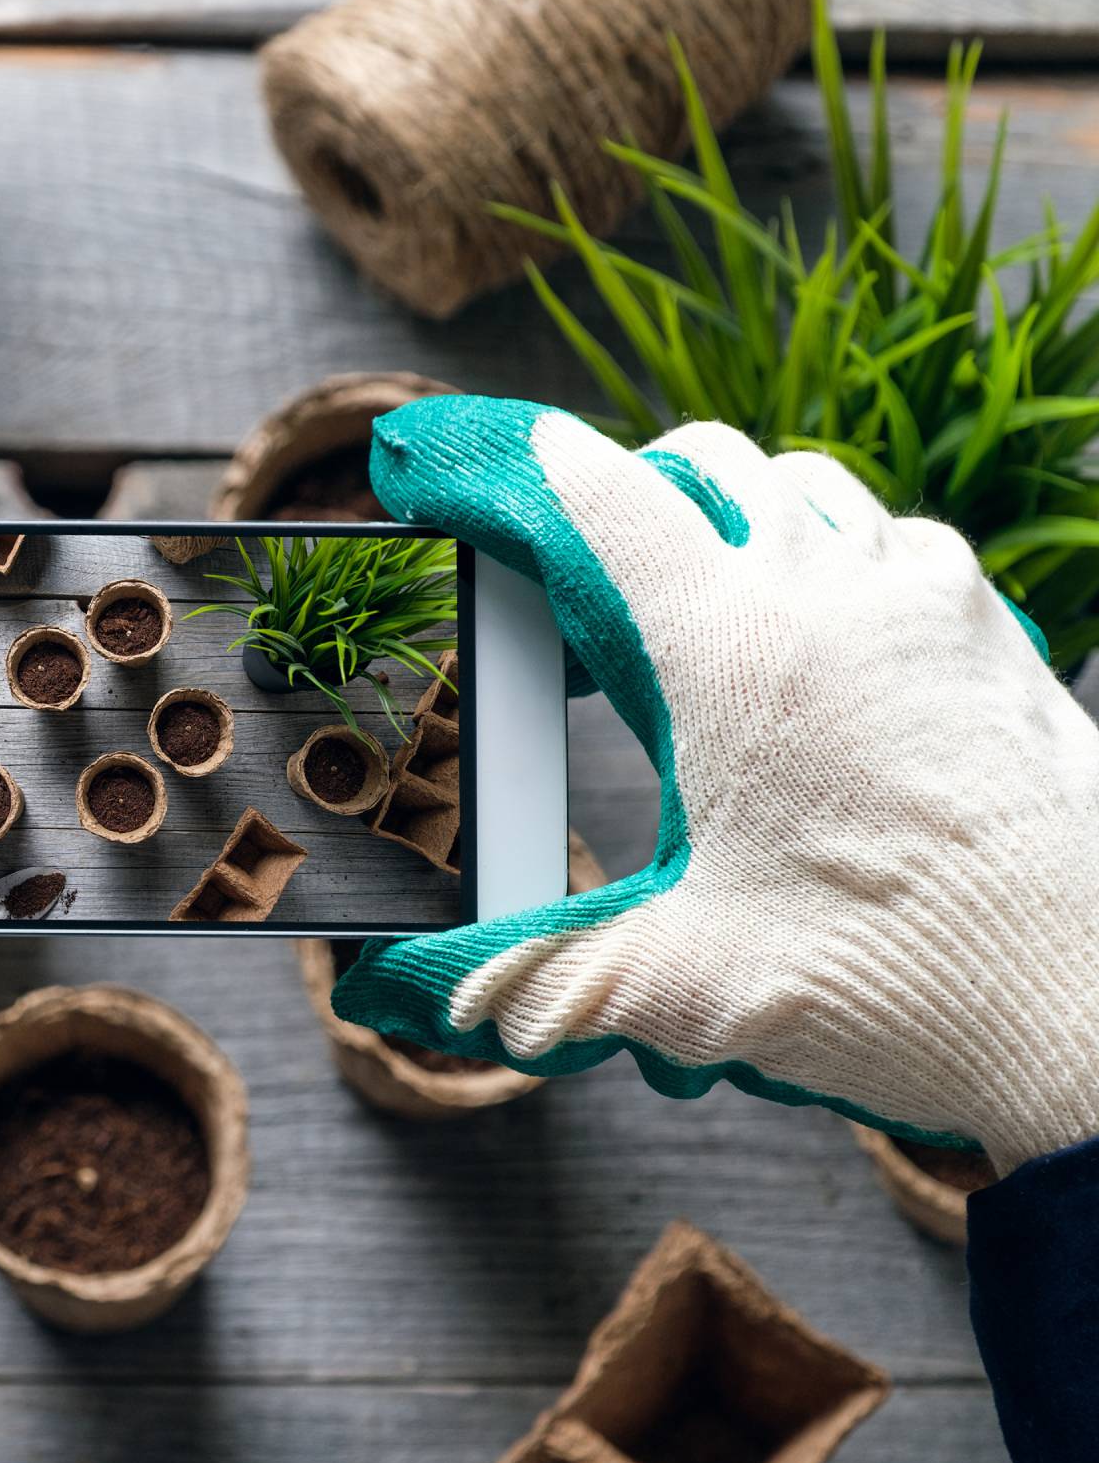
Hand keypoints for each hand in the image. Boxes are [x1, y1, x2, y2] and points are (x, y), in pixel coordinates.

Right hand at [334, 396, 1098, 1174]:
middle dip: (639, 484)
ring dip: (746, 512)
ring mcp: (930, 602)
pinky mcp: (996, 634)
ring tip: (708, 587)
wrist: (1095, 1012)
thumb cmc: (897, 983)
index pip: (610, 502)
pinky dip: (842, 556)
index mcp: (736, 653)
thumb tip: (430, 995)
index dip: (533, 463)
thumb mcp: (680, 982)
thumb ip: (536, 976)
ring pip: (815, 488)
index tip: (488, 450)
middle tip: (595, 551)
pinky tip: (830, 642)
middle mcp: (835, 594)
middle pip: (714, 464)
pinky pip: (900, 544)